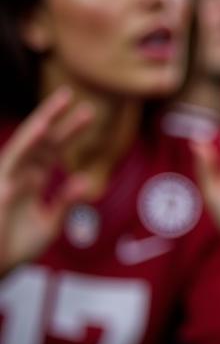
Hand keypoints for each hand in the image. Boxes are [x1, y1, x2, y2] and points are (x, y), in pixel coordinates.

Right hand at [0, 88, 92, 276]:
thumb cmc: (17, 248)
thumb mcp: (50, 224)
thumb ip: (66, 202)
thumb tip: (83, 179)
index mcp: (32, 181)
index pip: (53, 149)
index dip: (69, 130)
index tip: (88, 112)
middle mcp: (19, 175)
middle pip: (40, 141)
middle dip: (56, 119)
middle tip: (74, 96)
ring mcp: (7, 179)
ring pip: (25, 146)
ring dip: (41, 124)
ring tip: (58, 106)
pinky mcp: (0, 188)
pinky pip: (12, 164)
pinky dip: (26, 148)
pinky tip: (41, 131)